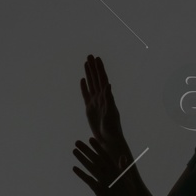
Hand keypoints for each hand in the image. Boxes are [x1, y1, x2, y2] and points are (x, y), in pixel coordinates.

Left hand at [72, 137, 141, 195]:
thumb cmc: (130, 195)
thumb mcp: (128, 179)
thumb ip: (124, 167)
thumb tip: (123, 156)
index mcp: (116, 170)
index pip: (105, 156)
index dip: (97, 147)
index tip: (90, 139)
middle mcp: (110, 174)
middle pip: (95, 159)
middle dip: (86, 149)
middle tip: (77, 142)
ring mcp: (104, 182)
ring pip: (91, 167)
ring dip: (82, 158)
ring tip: (74, 151)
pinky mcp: (100, 191)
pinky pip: (88, 180)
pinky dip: (81, 174)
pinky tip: (74, 168)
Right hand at [80, 54, 130, 168]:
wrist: (109, 140)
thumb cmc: (112, 129)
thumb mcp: (111, 113)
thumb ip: (109, 99)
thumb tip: (108, 85)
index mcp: (107, 97)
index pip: (102, 79)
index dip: (100, 69)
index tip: (97, 58)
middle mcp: (101, 97)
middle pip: (96, 79)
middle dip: (93, 67)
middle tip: (90, 55)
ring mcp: (95, 102)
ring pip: (91, 84)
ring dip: (89, 74)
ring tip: (86, 63)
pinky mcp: (90, 109)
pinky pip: (86, 95)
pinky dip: (84, 87)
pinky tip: (82, 80)